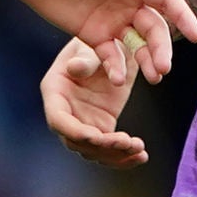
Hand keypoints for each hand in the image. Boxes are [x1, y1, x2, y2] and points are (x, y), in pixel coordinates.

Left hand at [3, 0, 196, 88]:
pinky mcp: (93, 36)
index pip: (167, 2)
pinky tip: (118, 79)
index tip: (195, 35)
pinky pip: (110, 56)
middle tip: (164, 68)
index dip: (182, 17)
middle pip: (155, 30)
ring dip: (147, 62)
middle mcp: (129, 4)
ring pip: (137, 46)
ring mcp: (112, 22)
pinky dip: (116, 67)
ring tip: (154, 78)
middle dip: (162, 49)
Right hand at [42, 38, 150, 167]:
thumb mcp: (89, 46)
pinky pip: (110, 149)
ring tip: (140, 149)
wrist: (114, 46)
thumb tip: (75, 68)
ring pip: (94, 151)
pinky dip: (125, 156)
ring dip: (116, 155)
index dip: (75, 132)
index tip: (98, 137)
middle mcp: (65, 112)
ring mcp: (83, 122)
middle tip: (128, 142)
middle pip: (76, 141)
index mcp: (55, 92)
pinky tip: (142, 156)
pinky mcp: (101, 127)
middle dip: (101, 147)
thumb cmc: (96, 41)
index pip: (58, 120)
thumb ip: (85, 59)